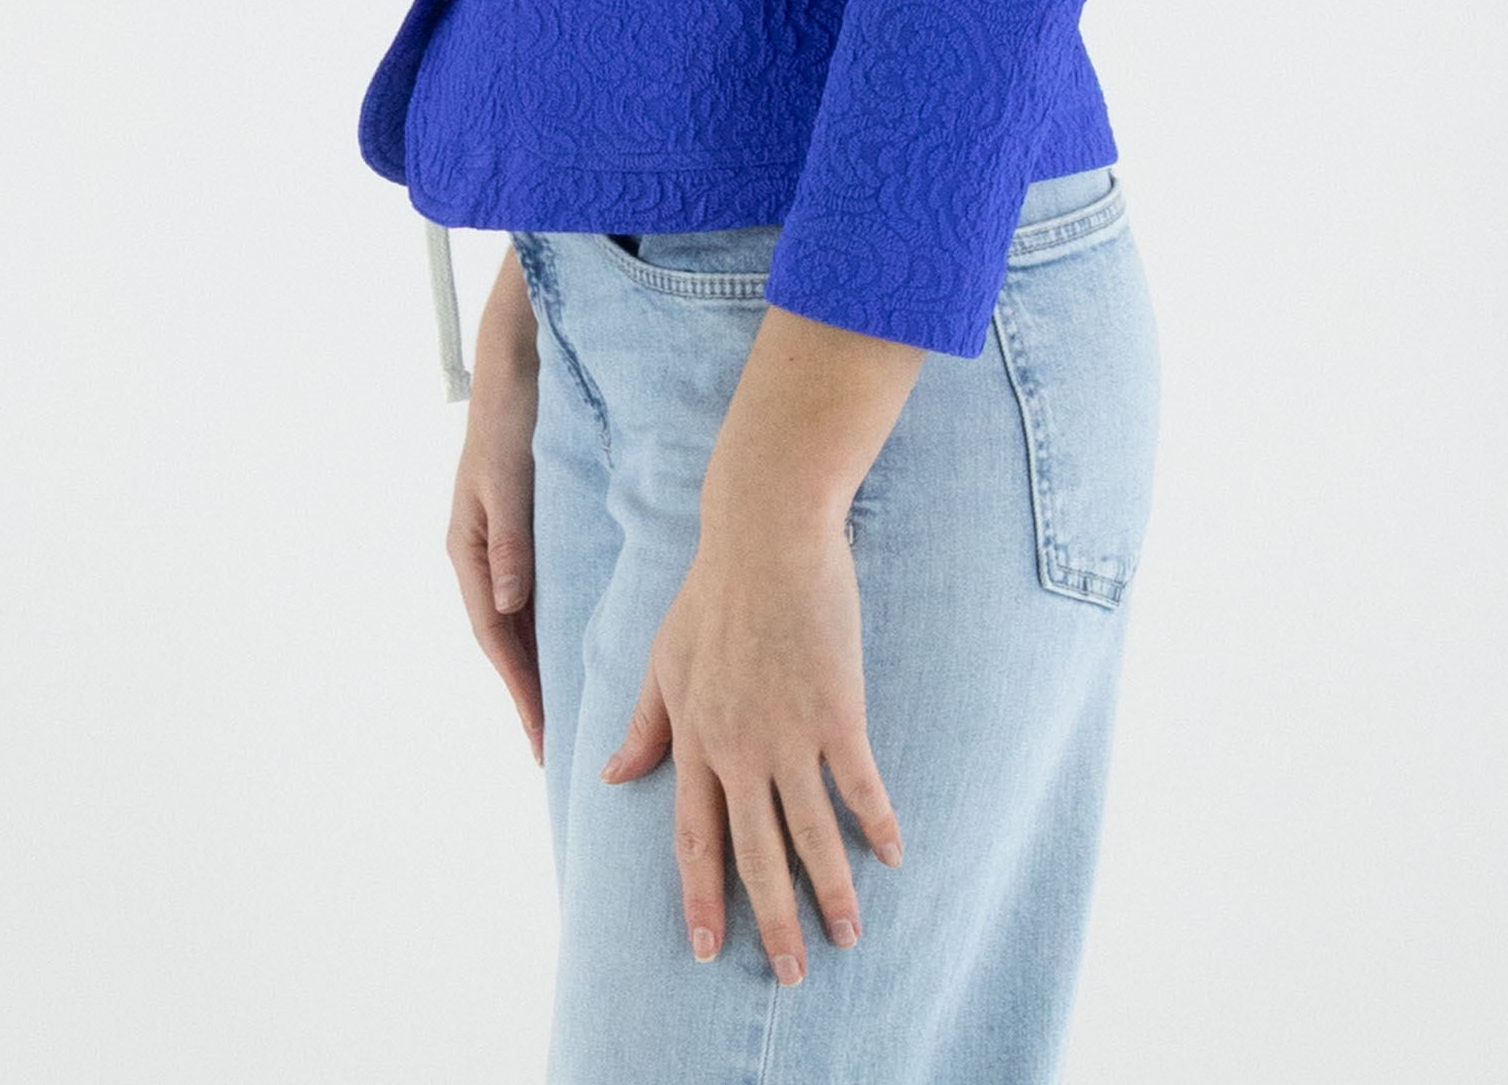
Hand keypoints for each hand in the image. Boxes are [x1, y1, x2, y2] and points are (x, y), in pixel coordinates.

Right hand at [446, 250, 543, 761]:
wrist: (515, 366)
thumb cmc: (509, 422)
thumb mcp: (507, 482)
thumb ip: (509, 542)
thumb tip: (507, 608)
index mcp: (469, 551)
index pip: (494, 638)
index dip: (518, 691)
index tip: (541, 739)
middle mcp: (482, 556)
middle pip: (505, 640)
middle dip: (527, 694)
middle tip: (555, 750)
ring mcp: (502, 544)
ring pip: (520, 621)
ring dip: (537, 666)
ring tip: (565, 714)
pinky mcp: (525, 529)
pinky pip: (535, 593)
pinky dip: (549, 627)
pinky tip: (573, 646)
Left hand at [601, 305, 918, 980]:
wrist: (766, 532)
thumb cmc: (713, 588)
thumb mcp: (664, 656)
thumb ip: (644, 723)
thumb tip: (614, 776)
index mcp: (695, 736)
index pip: (694, 836)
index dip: (701, 897)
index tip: (708, 949)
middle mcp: (738, 746)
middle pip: (755, 852)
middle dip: (772, 921)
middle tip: (790, 974)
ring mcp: (789, 731)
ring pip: (810, 833)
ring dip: (830, 892)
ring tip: (849, 935)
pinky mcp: (837, 708)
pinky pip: (859, 783)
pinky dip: (876, 823)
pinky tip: (893, 855)